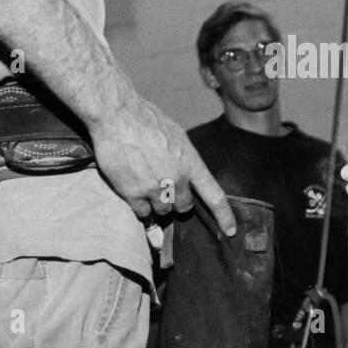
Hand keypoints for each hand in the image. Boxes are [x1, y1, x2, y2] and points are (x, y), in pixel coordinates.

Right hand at [90, 98, 235, 235]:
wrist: (118, 115)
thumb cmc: (147, 121)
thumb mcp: (177, 136)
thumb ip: (184, 161)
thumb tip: (187, 179)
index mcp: (191, 163)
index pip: (215, 196)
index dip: (224, 216)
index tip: (229, 231)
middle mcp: (176, 180)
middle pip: (184, 208)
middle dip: (177, 202)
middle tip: (164, 186)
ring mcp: (155, 189)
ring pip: (162, 211)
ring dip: (156, 203)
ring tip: (144, 180)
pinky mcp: (133, 194)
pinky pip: (142, 213)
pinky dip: (140, 206)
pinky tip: (134, 187)